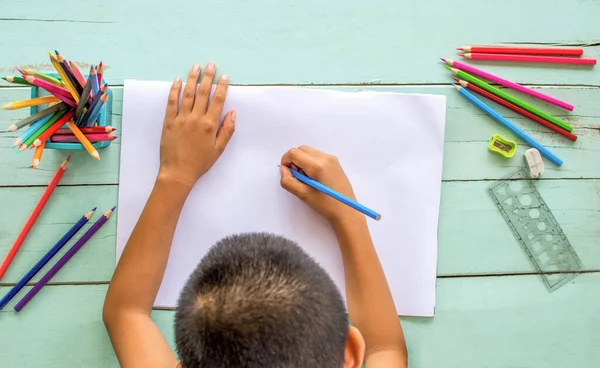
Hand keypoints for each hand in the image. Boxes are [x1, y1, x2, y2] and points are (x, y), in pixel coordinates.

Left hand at [157, 63, 235, 188]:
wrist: (178, 172)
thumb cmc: (200, 162)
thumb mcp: (219, 149)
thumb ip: (227, 130)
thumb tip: (232, 112)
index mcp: (210, 125)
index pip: (218, 100)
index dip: (222, 87)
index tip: (224, 76)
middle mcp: (196, 119)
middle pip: (203, 93)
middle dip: (208, 77)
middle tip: (211, 65)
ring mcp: (181, 119)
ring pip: (187, 94)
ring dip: (192, 79)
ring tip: (196, 67)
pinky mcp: (168, 122)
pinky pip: (171, 102)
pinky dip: (174, 90)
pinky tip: (177, 81)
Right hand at [280, 146, 364, 226]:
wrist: (347, 211)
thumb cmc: (326, 205)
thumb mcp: (303, 194)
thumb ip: (288, 181)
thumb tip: (283, 169)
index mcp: (318, 165)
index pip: (294, 153)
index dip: (286, 162)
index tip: (288, 174)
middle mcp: (326, 157)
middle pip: (301, 149)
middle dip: (294, 161)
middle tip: (297, 178)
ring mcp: (332, 159)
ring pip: (308, 152)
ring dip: (302, 162)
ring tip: (306, 179)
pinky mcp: (335, 162)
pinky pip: (316, 156)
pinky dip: (310, 163)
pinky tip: (314, 178)